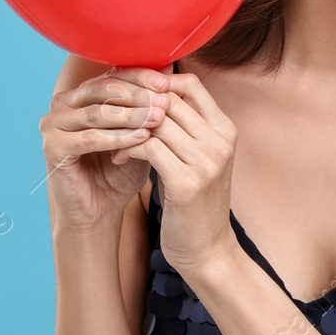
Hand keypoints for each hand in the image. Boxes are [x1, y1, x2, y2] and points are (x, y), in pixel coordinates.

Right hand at [40, 67, 172, 232]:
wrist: (100, 210)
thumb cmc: (121, 169)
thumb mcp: (140, 131)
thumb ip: (149, 101)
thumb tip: (171, 64)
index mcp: (82, 94)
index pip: (112, 75)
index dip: (141, 77)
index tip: (168, 82)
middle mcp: (63, 104)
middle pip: (103, 89)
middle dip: (138, 95)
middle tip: (166, 101)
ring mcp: (53, 124)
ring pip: (97, 112)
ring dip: (130, 115)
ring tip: (158, 118)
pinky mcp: (51, 147)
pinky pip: (88, 138)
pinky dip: (117, 137)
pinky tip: (141, 138)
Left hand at [122, 67, 238, 278]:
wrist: (207, 251)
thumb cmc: (196, 203)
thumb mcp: (199, 158)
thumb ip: (185, 127)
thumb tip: (156, 92)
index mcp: (225, 130)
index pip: (190, 84)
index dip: (157, 83)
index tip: (131, 96)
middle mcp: (220, 141)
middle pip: (169, 99)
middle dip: (134, 104)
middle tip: (110, 113)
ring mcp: (206, 161)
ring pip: (155, 121)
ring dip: (126, 127)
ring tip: (110, 139)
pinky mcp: (187, 182)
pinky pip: (147, 147)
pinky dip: (127, 148)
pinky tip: (117, 159)